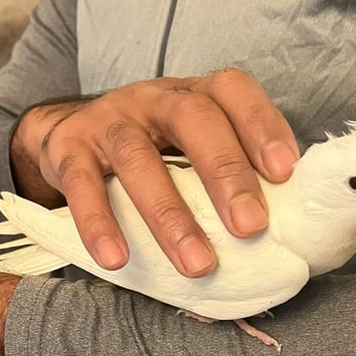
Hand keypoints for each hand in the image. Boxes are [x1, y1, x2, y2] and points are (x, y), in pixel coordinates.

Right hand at [10, 69, 298, 277]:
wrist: (65, 137)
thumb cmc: (152, 153)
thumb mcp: (190, 148)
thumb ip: (231, 172)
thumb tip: (290, 229)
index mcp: (193, 94)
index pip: (233, 91)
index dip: (261, 124)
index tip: (285, 172)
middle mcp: (153, 98)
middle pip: (192, 119)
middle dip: (225, 173)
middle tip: (251, 227)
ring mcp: (108, 121)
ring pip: (138, 158)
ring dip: (169, 214)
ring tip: (197, 264)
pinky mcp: (68, 149)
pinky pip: (81, 185)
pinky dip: (99, 222)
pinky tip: (116, 259)